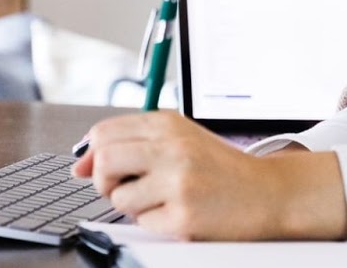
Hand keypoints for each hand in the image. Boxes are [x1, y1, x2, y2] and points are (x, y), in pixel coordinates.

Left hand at [72, 112, 346, 240]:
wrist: (267, 192)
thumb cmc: (220, 168)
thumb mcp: (180, 140)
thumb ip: (132, 144)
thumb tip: (79, 164)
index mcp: (167, 124)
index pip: (104, 133)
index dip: (92, 154)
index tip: (97, 169)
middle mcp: (172, 148)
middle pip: (104, 160)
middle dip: (103, 180)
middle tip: (123, 187)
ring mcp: (178, 182)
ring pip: (118, 197)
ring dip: (131, 205)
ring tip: (160, 200)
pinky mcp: (183, 215)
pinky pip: (142, 222)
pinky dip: (153, 221)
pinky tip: (177, 212)